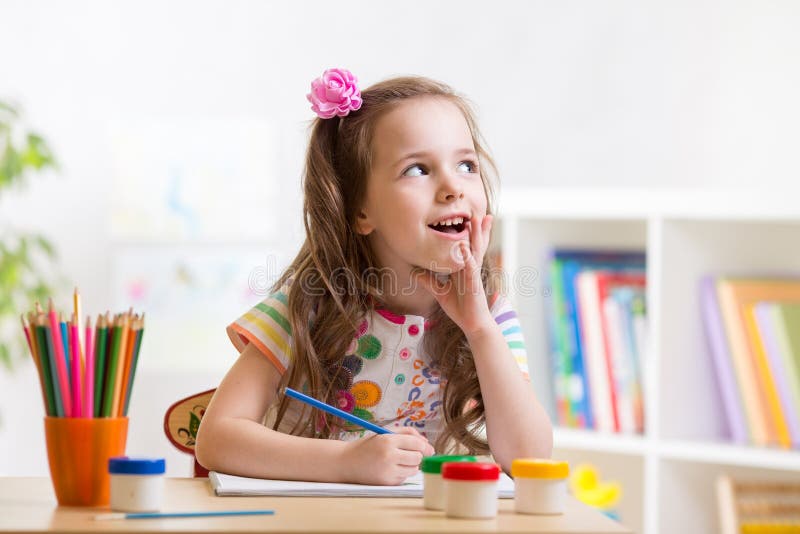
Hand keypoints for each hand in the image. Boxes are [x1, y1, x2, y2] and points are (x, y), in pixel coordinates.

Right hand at [339, 427, 434, 485]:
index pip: (416, 444)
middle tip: (409, 454)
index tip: (429, 448)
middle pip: (418, 458)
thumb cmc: (367, 446)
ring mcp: (388, 471)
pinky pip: (404, 478)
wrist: (346, 462)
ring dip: (410, 465)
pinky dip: (401, 474)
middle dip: (417, 456)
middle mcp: (389, 456)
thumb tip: (426, 443)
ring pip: (414, 469)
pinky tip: (389, 469)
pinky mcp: (386, 483)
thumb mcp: (384, 433)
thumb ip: (406, 433)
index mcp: (388, 440)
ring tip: (398, 461)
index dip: (425, 446)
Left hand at [417, 214, 494, 336]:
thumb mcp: (440, 292)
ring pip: (475, 251)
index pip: (468, 247)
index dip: (470, 234)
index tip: (469, 218)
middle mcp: (471, 269)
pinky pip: (470, 267)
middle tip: (480, 212)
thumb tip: (414, 271)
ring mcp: (473, 275)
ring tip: (476, 219)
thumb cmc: (460, 308)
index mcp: (465, 269)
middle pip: (475, 244)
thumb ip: (429, 281)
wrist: (471, 324)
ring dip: (477, 235)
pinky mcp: (473, 284)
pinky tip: (464, 247)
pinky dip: (467, 257)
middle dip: (478, 229)